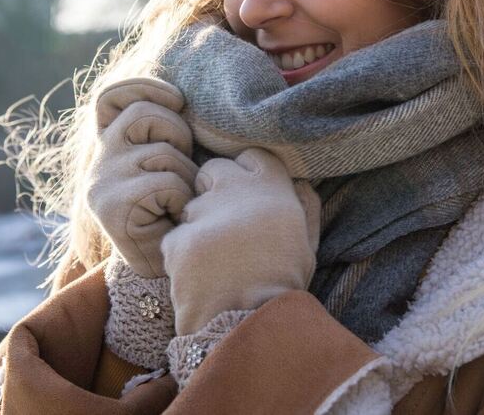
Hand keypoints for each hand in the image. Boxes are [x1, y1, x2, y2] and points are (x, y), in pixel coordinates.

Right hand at [86, 76, 198, 277]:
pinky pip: (166, 182)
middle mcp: (99, 162)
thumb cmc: (182, 213)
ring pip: (160, 150)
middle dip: (178, 134)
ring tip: (182, 199)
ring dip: (184, 173)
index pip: (110, 98)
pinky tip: (175, 217)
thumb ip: (166, 133)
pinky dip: (182, 198)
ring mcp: (102, 183)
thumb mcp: (173, 164)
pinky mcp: (112, 207)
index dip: (144, 87)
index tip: (177, 99)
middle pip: (143, 114)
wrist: (170, 269)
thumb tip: (183, 97)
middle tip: (184, 168)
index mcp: (111, 148)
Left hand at [160, 147, 321, 335]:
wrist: (252, 326)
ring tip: (214, 260)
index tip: (248, 193)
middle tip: (224, 223)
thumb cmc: (285, 287)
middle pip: (214, 170)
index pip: (253, 156)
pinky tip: (198, 276)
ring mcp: (203, 214)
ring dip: (198, 225)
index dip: (248, 172)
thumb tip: (300, 182)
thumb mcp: (309, 246)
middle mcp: (237, 192)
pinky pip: (175, 240)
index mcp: (274, 190)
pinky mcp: (177, 239)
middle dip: (214, 189)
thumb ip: (305, 208)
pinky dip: (182, 256)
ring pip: (191, 206)